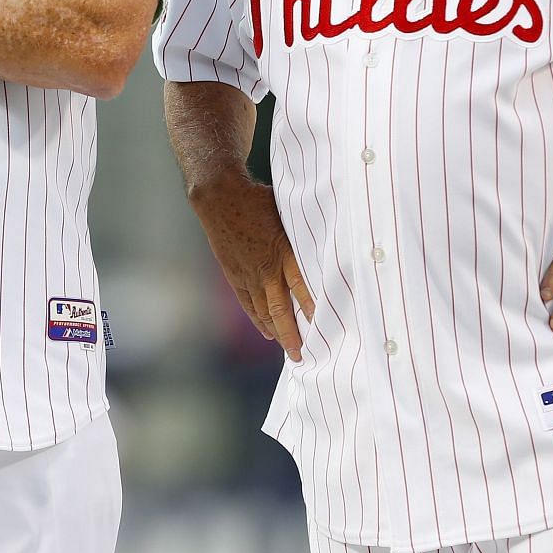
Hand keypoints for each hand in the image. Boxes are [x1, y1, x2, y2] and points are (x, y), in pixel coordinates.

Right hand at [190, 173, 314, 361]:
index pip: (302, 287)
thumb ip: (305, 233)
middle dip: (293, 334)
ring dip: (277, 332)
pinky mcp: (234, 274)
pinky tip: (268, 333)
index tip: (328, 327)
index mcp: (282, 251)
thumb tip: (333, 238)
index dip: (313, 309)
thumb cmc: (258, 200)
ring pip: (263, 311)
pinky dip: (259, 321)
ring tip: (290, 350)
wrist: (219, 197)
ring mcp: (247, 274)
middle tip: (304, 355)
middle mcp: (265, 268)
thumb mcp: (288, 212)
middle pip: (280, 309)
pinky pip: (249, 304)